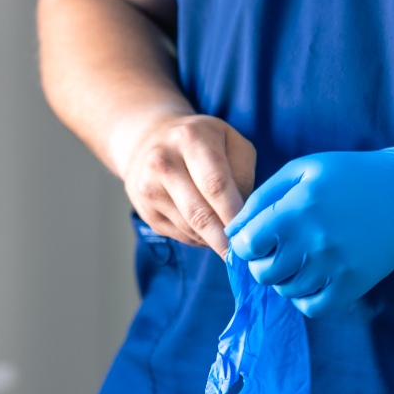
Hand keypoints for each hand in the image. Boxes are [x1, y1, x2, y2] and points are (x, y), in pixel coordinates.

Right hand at [121, 114, 255, 257]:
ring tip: (228, 240)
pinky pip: (178, 234)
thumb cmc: (201, 141)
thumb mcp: (231, 142)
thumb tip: (244, 217)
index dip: (234, 214)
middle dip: (223, 239)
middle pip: (199, 213)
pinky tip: (208, 232)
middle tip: (242, 254)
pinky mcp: (143, 209)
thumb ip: (242, 174)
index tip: (249, 234)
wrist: (148, 139)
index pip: (215, 185)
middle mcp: (163, 162)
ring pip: (189, 228)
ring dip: (212, 240)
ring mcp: (149, 187)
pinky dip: (198, 239)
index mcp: (191, 139)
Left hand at [225, 139, 393, 317]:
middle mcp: (311, 241)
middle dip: (263, 264)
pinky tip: (313, 279)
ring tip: (300, 261)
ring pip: (286, 292)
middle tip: (279, 251)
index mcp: (294, 210)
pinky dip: (305, 298)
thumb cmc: (348, 175)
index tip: (259, 239)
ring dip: (286, 279)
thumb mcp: (302, 170)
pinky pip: (312, 308)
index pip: (246, 246)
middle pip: (263, 274)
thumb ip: (261, 198)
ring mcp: (333, 266)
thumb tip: (233, 231)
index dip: (246, 245)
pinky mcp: (353, 284)